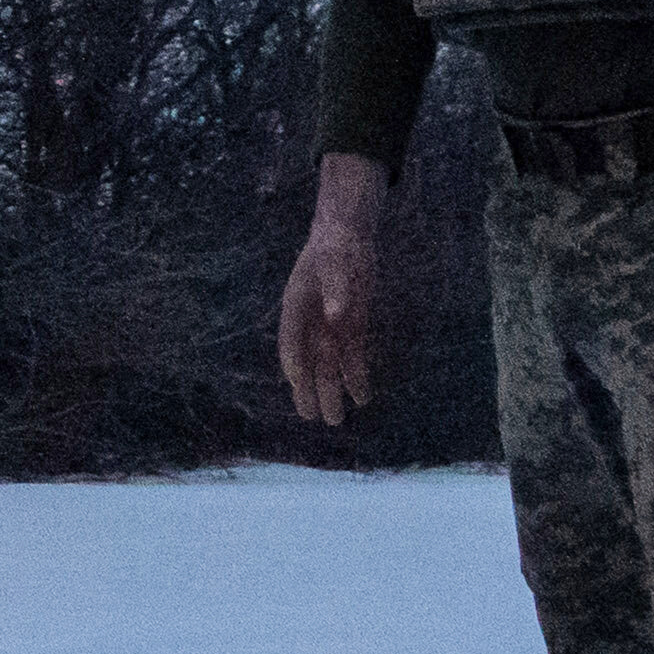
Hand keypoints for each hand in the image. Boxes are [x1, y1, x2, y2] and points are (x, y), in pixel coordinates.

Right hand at [279, 153, 389, 424]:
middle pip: (308, 361)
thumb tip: (336, 317)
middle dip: (310, 390)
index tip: (298, 384)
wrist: (349, 234)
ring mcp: (330, 326)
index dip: (293, 363)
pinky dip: (355, 376)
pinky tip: (362, 397)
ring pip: (329, 365)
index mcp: (296, 306)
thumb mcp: (337, 262)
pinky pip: (351, 357)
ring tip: (335, 420)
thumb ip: (337, 290)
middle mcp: (310, 322)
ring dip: (332, 390)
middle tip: (314, 418)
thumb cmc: (337, 246)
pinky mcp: (350, 326)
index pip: (290, 341)